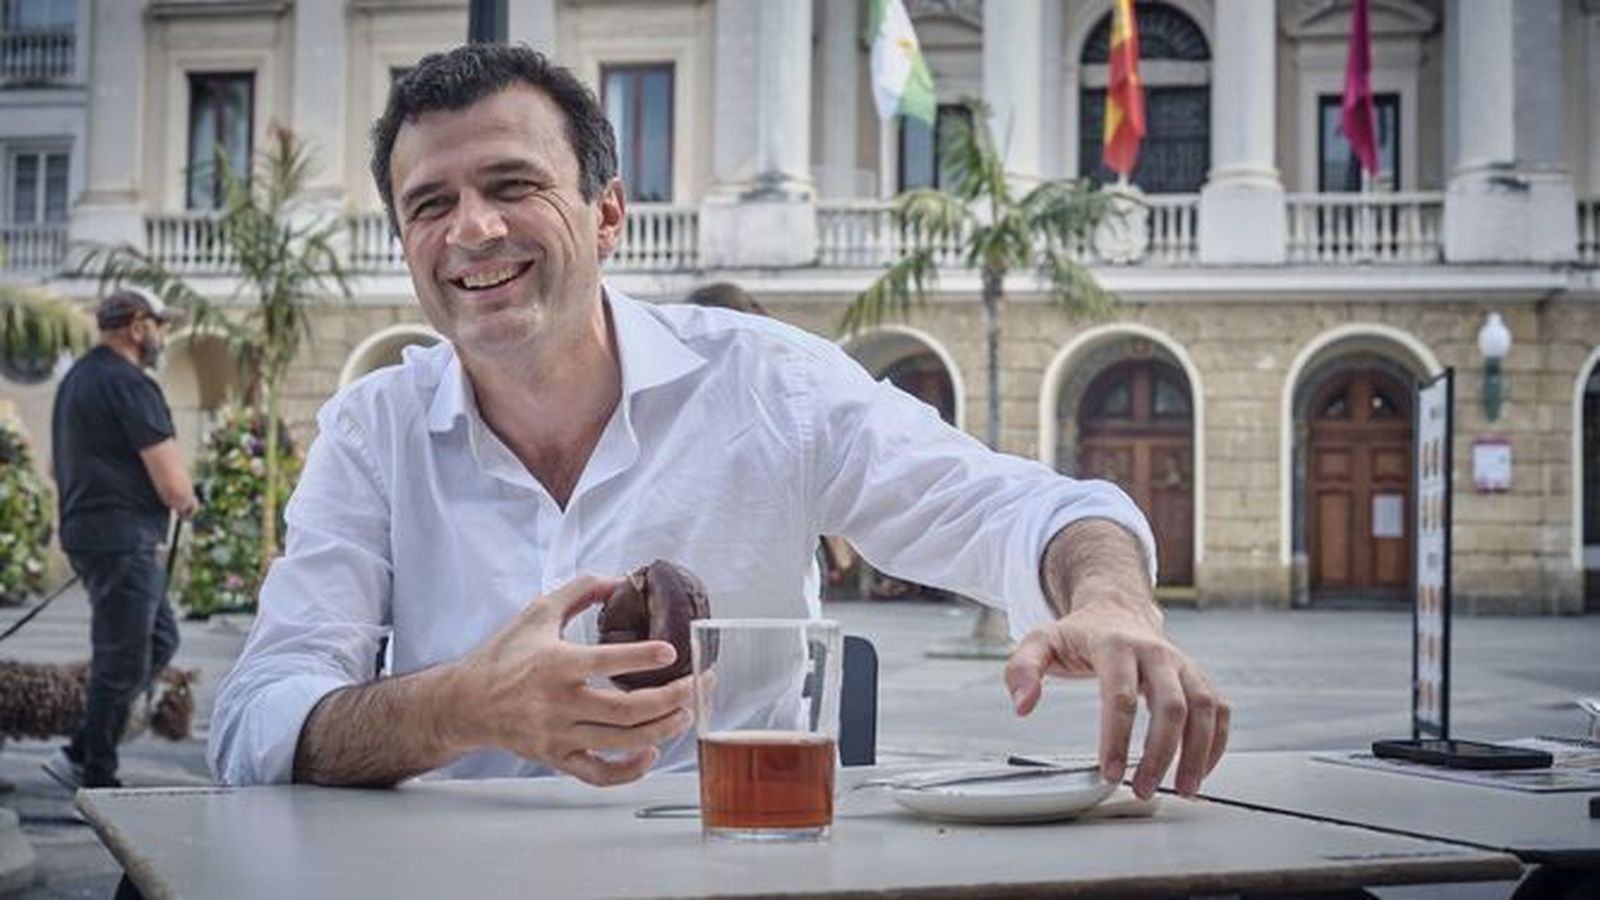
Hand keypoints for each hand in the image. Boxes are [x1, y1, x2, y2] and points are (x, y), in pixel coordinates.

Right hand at [446, 575, 694, 785]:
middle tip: (699, 683)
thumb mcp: (537, 612)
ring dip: (663, 729)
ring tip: (686, 712)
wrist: (465, 703)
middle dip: (673, 698)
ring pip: (622, 741)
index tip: (671, 651)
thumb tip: (620, 580)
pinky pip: (600, 773)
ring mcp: (560, 735)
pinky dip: (629, 769)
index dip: (642, 658)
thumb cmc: (502, 656)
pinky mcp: (558, 758)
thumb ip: (579, 590)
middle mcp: (559, 703)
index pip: (605, 662)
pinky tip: (651, 753)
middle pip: (627, 710)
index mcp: (555, 664)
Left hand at [1002, 587, 1227, 799]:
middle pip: (1171, 706)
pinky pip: (1219, 710)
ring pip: (1204, 708)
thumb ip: (1022, 670)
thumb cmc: (1078, 634)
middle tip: (1143, 789)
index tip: (1110, 772)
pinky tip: (1200, 769)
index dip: (1116, 737)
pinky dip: (1216, 741)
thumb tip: (1023, 705)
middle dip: (1160, 754)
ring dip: (1198, 753)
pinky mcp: (1196, 677)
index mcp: (1115, 645)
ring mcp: (1181, 664)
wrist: (1115, 610)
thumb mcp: (1040, 642)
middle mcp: (1155, 653)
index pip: (1120, 695)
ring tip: (1183, 789)